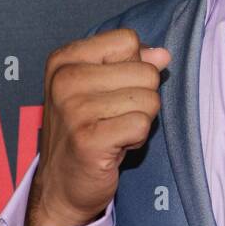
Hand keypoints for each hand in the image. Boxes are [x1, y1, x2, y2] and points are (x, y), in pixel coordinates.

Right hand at [24, 28, 170, 225]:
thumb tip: (163, 54)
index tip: (112, 91)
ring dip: (139, 121)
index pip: (128, 40)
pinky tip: (116, 147)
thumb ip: (131, 63)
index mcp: (65, 59)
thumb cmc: (86, 132)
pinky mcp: (89, 139)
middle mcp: (65, 79)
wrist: (62, 185)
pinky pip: (142, 125)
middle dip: (142, 98)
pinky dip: (137, 139)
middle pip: (145, 71)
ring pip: (149, 99)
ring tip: (114, 132)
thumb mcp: (102, 88)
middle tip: (114, 118)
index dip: (133, 67)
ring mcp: (74, 109)